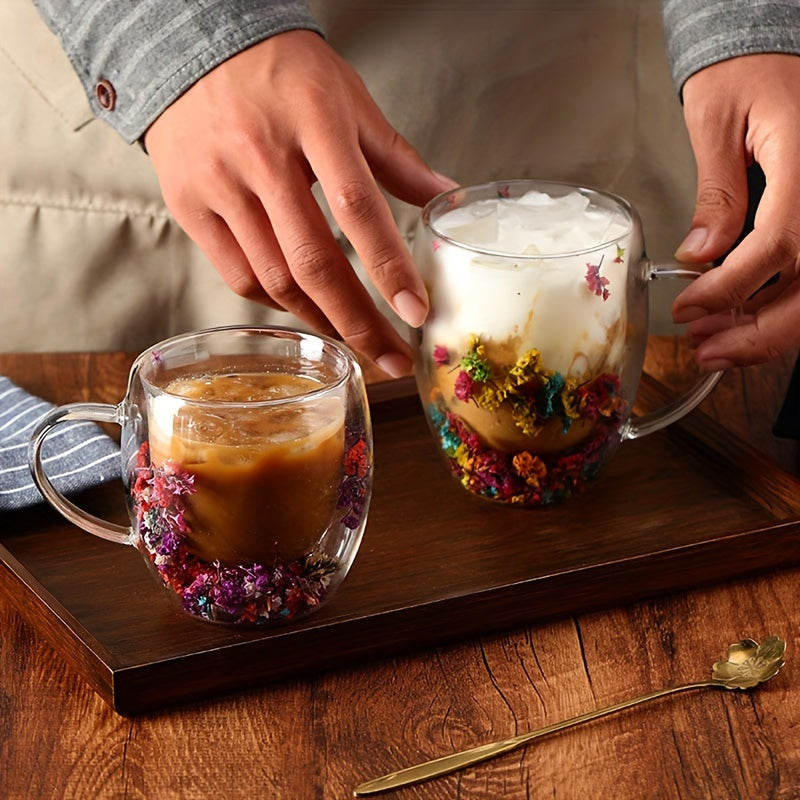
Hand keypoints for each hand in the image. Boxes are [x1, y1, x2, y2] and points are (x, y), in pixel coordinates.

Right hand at [144, 30, 455, 376]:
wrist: (192, 46)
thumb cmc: (281, 72)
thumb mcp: (348, 99)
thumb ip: (395, 156)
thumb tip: (444, 197)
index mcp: (313, 120)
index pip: (358, 208)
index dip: (389, 268)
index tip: (416, 313)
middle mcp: (261, 155)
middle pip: (313, 261)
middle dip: (357, 321)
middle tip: (390, 358)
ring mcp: (219, 183)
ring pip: (273, 276)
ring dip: (320, 319)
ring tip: (354, 340)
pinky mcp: (188, 205)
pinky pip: (237, 273)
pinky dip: (276, 301)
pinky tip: (304, 307)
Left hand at [671, 54, 799, 369]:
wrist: (777, 54)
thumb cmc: (749, 73)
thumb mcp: (719, 121)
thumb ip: (716, 192)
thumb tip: (701, 253)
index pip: (779, 246)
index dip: (730, 289)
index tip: (686, 309)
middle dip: (759, 331)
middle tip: (707, 350)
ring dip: (768, 328)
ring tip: (714, 344)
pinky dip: (780, 306)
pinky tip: (741, 319)